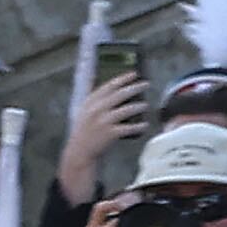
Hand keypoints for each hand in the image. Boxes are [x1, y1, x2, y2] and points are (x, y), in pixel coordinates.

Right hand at [60, 70, 146, 199]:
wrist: (79, 152)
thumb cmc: (84, 131)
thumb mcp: (84, 112)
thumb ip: (93, 99)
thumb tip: (103, 83)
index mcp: (90, 103)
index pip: (108, 86)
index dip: (122, 79)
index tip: (134, 74)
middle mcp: (96, 110)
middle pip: (120, 94)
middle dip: (135, 87)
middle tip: (146, 84)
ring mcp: (103, 121)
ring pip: (127, 110)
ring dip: (138, 106)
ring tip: (145, 105)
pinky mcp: (110, 133)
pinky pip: (129, 128)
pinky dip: (139, 126)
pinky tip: (145, 125)